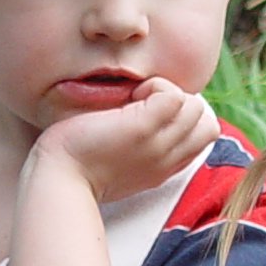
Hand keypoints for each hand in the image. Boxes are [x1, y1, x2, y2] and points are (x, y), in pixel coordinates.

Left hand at [32, 79, 219, 203]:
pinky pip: (174, 95)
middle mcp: (168, 158)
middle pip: (206, 121)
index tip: (151, 117)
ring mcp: (158, 143)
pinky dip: (156, 86)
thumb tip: (149, 115)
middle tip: (142, 106)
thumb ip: (144, 146)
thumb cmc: (78, 166)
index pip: (204, 135)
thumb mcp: (122, 162)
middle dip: (181, 104)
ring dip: (167, 92)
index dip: (184, 118)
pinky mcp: (143, 127)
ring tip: (134, 100)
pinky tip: (130, 96)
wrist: (59, 179)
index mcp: (165, 167)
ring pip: (195, 106)